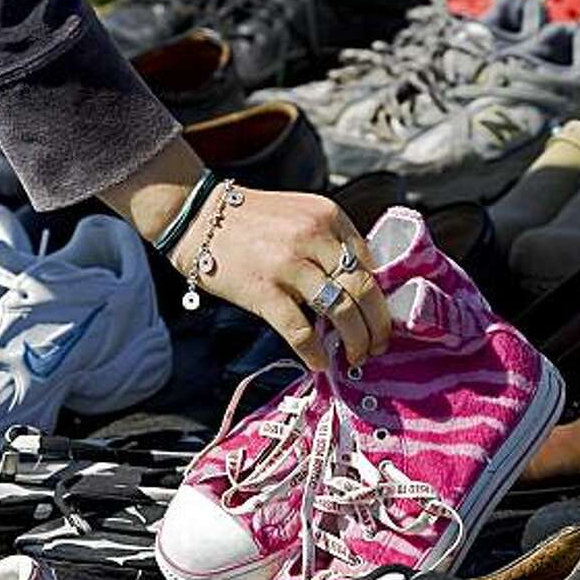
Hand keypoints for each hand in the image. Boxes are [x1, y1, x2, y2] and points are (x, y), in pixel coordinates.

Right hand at [171, 187, 388, 370]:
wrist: (198, 218)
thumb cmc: (253, 222)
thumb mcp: (301, 216)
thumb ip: (331, 244)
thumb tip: (361, 291)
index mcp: (328, 217)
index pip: (369, 264)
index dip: (380, 298)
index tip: (380, 319)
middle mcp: (313, 237)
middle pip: (364, 290)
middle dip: (377, 325)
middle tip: (378, 346)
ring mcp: (288, 265)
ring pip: (341, 312)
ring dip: (355, 341)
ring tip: (356, 357)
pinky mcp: (264, 291)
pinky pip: (300, 330)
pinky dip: (315, 352)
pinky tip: (320, 362)